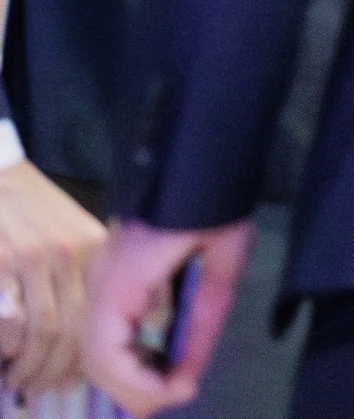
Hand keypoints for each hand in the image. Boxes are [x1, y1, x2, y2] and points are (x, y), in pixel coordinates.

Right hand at [0, 161, 102, 392]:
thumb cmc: (30, 209)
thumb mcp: (70, 234)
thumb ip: (83, 274)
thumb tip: (86, 329)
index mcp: (94, 249)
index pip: (103, 312)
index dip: (90, 352)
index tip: (73, 374)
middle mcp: (73, 254)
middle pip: (81, 327)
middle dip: (60, 367)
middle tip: (42, 384)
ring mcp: (35, 258)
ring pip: (48, 331)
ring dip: (33, 366)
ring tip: (21, 379)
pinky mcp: (4, 262)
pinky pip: (13, 322)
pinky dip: (12, 350)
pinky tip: (7, 360)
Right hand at [82, 215, 252, 415]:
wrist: (201, 157)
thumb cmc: (217, 203)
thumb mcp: (226, 259)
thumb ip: (206, 318)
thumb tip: (190, 374)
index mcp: (122, 281)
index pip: (106, 354)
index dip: (138, 385)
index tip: (182, 391)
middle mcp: (101, 285)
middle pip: (97, 359)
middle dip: (136, 387)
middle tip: (183, 391)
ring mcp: (103, 280)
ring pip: (99, 348)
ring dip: (132, 373)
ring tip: (176, 378)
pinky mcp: (113, 278)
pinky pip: (110, 329)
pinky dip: (132, 353)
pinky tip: (163, 358)